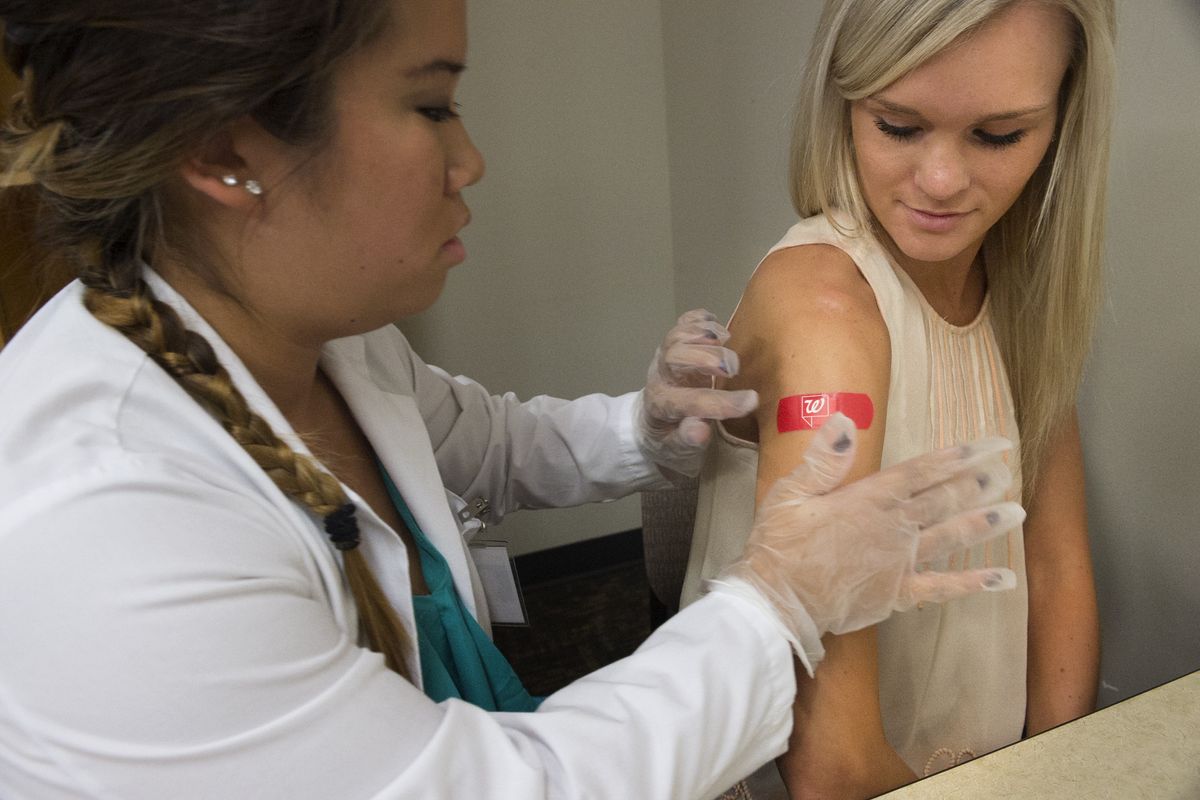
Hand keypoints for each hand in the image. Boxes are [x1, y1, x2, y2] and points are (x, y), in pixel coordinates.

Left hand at [636, 309, 757, 477]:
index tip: (751, 401)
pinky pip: (682, 322)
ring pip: (677, 335)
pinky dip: (700, 318)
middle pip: (675, 356)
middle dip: (707, 358)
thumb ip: (687, 440)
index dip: (720, 402)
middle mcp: (660, 376)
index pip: (687, 401)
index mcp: (661, 406)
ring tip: (728, 342)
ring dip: (704, 334)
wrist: (652, 420)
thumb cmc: (670, 437)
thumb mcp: (677, 450)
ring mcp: (665, 355)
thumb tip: (701, 431)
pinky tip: (717, 324)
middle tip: (734, 369)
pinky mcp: (675, 342)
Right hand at [713, 413, 1021, 666]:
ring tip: (1016, 512)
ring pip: (951, 537)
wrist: (776, 601)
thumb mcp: (790, 493)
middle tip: (1006, 472)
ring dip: (985, 524)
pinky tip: (1004, 578)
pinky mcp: (898, 594)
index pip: (922, 471)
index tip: (991, 445)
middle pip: (944, 501)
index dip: (959, 456)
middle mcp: (892, 527)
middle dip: (977, 485)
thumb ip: (823, 459)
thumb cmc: (778, 545)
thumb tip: (843, 420)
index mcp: (868, 499)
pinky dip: (975, 583)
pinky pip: (943, 587)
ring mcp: (899, 562)